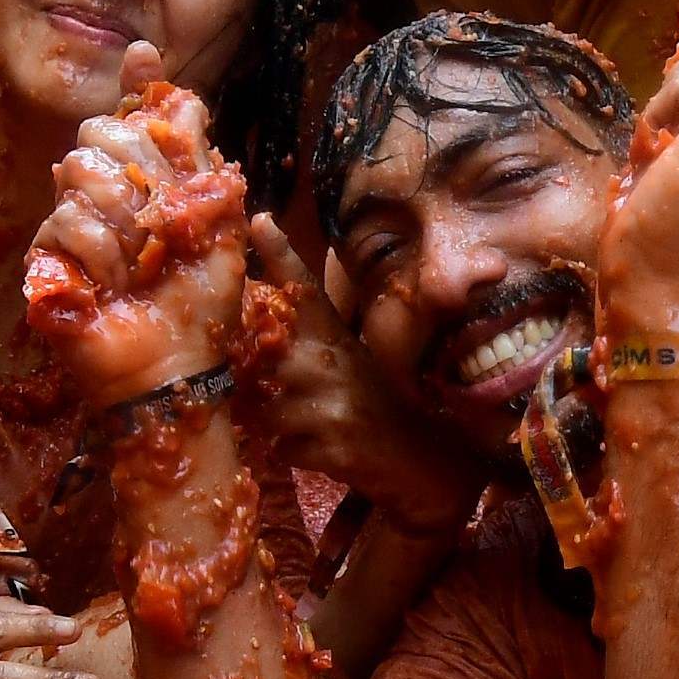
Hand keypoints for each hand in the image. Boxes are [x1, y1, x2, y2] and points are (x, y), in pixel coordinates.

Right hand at [24, 49, 249, 410]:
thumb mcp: (218, 223)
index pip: (131, 118)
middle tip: (162, 218)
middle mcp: (103, 196)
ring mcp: (70, 225)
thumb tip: (185, 91)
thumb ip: (199, 158)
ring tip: (142, 263)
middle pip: (99, 132)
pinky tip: (116, 283)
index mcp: (146, 183)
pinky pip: (65, 220)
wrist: (174, 365)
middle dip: (139, 166)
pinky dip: (102, 252)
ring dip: (124, 219)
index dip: (136, 87)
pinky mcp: (47, 257)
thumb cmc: (200, 303)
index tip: (144, 57)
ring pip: (79, 171)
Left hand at [240, 216, 489, 532]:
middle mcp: (335, 362)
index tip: (258, 220)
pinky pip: (281, 447)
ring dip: (275, 420)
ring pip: (266, 408)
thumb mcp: (347, 354)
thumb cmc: (375, 400)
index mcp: (336, 335)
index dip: (280, 252)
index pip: (305, 286)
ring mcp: (335, 405)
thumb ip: (309, 327)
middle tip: (277, 387)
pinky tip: (320, 446)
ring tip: (307, 422)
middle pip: (265, 352)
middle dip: (255, 373)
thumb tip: (267, 284)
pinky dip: (292, 451)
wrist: (422, 458)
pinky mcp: (333, 447)